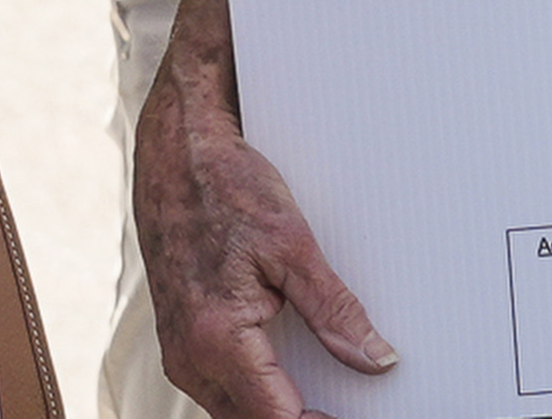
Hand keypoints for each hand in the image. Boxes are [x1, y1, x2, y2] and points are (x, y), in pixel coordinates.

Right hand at [135, 0, 394, 418]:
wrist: (177, 158)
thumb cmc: (227, 190)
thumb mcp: (294, 246)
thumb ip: (334, 310)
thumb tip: (374, 358)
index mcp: (219, 339)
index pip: (276, 418)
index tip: (353, 414)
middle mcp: (191, 357)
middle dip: (300, 418)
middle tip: (348, 406)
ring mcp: (181, 353)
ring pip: (232, 410)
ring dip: (276, 409)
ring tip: (328, 398)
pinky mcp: (182, 341)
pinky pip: (219, 387)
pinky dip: (254, 392)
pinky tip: (288, 376)